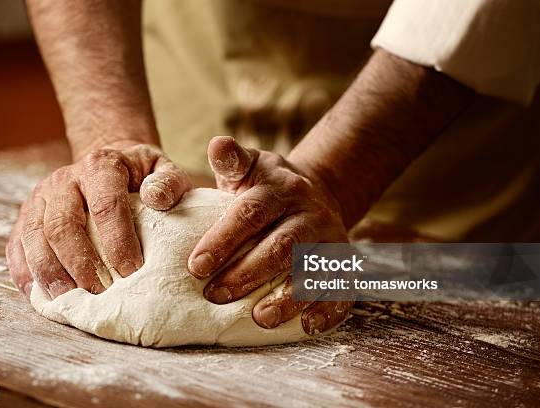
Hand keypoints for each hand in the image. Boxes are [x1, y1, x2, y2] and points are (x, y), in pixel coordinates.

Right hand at [6, 141, 191, 299]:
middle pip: (63, 224)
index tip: (132, 272)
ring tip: (68, 302)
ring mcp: (41, 197)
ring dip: (50, 273)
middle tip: (99, 294)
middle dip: (81, 264)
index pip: (106, 205)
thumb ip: (168, 181)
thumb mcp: (162, 168)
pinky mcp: (26, 215)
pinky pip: (18, 244)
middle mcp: (65, 179)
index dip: (118, 241)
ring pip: (35, 236)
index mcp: (101, 166)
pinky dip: (25, 272)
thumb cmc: (141, 174)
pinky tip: (40, 296)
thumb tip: (157, 198)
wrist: (109, 162)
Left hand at [188, 136, 352, 334]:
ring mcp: (330, 238)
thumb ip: (232, 160)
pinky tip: (306, 326)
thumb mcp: (250, 167)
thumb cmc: (266, 187)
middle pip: (282, 245)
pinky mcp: (344, 261)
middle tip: (215, 296)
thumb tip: (216, 144)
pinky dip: (328, 308)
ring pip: (313, 269)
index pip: (251, 213)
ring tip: (259, 318)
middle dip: (248, 273)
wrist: (314, 192)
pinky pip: (342, 287)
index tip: (196, 266)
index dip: (224, 240)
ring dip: (288, 297)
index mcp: (280, 189)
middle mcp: (309, 212)